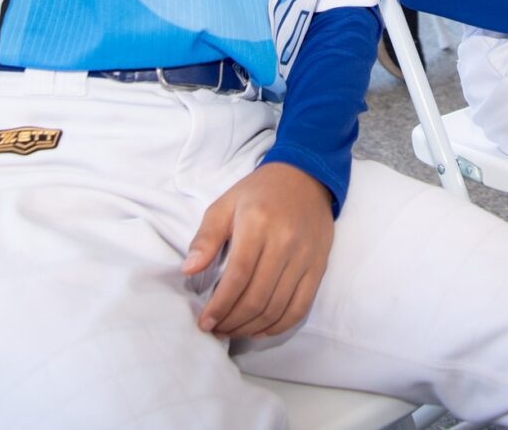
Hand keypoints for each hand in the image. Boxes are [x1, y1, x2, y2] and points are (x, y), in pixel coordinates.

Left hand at [183, 162, 334, 338]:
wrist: (305, 177)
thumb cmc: (258, 192)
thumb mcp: (224, 205)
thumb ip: (205, 238)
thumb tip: (188, 270)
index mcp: (258, 224)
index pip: (238, 276)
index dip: (220, 305)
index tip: (205, 322)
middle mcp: (285, 242)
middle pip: (257, 297)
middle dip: (232, 321)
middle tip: (215, 329)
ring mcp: (305, 257)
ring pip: (277, 307)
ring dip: (251, 327)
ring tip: (232, 330)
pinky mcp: (318, 267)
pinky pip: (300, 307)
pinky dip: (279, 326)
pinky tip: (260, 329)